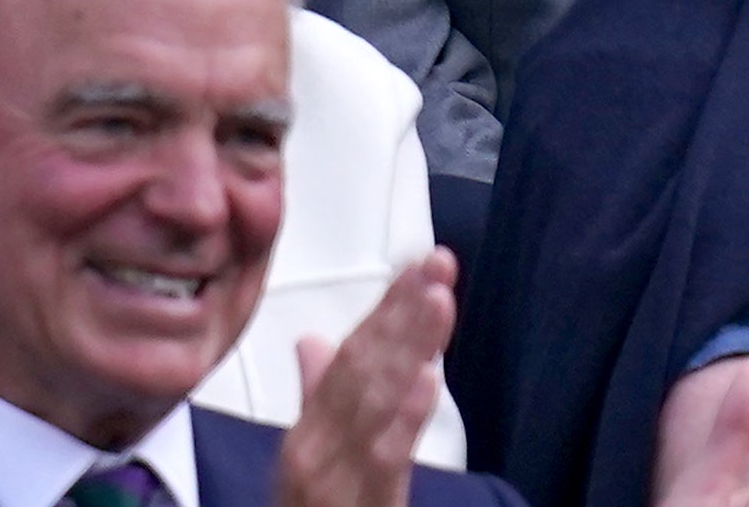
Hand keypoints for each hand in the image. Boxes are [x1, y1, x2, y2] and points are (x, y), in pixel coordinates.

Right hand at [272, 249, 455, 506]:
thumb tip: (315, 343)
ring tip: (437, 300)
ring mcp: (334, 477)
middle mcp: (316, 446)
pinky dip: (405, 415)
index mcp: (310, 430)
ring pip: (374, 400)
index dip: (387, 308)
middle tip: (438, 264)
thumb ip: (317, 399)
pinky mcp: (359, 504)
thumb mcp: (310, 462)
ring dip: (407, 346)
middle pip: (363, 367)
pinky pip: (383, 456)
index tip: (421, 267)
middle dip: (403, 312)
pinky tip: (426, 380)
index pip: (351, 354)